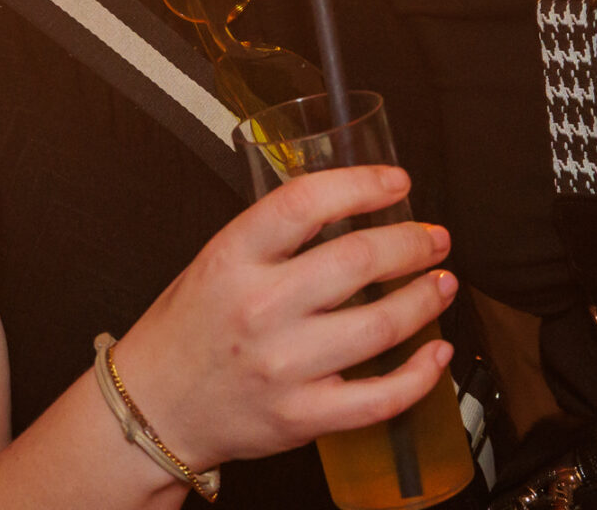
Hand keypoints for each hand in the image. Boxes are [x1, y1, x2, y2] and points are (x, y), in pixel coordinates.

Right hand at [110, 165, 457, 467]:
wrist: (154, 408)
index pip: (305, 202)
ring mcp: (283, 365)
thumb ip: (273, 240)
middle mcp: (258, 308)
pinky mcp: (303, 415)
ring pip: (382, 325)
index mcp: (232, 259)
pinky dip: (422, 373)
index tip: (396, 182)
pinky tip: (436, 352)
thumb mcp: (213, 264)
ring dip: (426, 299)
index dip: (362, 184)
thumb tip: (349, 211)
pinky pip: (382, 396)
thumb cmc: (186, 332)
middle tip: (432, 239)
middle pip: (358, 259)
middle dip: (413, 243)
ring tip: (441, 284)